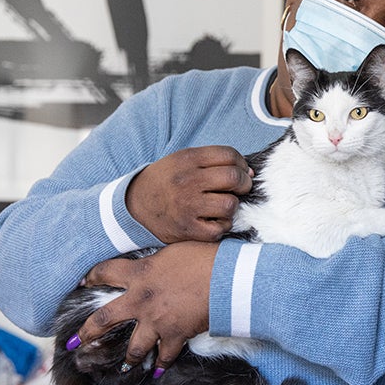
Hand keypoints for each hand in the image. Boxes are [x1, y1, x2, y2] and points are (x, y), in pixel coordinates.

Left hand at [76, 241, 217, 373]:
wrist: (226, 277)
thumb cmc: (204, 257)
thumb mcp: (173, 250)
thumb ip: (156, 261)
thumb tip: (155, 265)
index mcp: (139, 273)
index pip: (105, 272)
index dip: (91, 277)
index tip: (82, 283)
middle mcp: (140, 300)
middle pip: (104, 320)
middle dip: (87, 333)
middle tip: (75, 343)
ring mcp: (156, 321)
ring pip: (133, 347)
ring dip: (127, 359)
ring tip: (123, 368)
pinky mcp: (175, 335)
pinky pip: (165, 355)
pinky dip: (161, 364)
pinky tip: (156, 372)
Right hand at [127, 146, 252, 243]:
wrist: (135, 208)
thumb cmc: (167, 183)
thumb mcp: (181, 161)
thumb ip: (212, 161)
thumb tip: (249, 172)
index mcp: (187, 159)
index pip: (229, 155)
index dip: (241, 163)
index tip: (242, 171)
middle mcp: (187, 181)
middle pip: (233, 178)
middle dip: (243, 184)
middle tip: (240, 188)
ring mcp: (187, 206)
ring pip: (230, 204)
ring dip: (231, 206)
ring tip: (221, 205)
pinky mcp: (188, 229)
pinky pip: (221, 228)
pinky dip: (221, 226)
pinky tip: (213, 221)